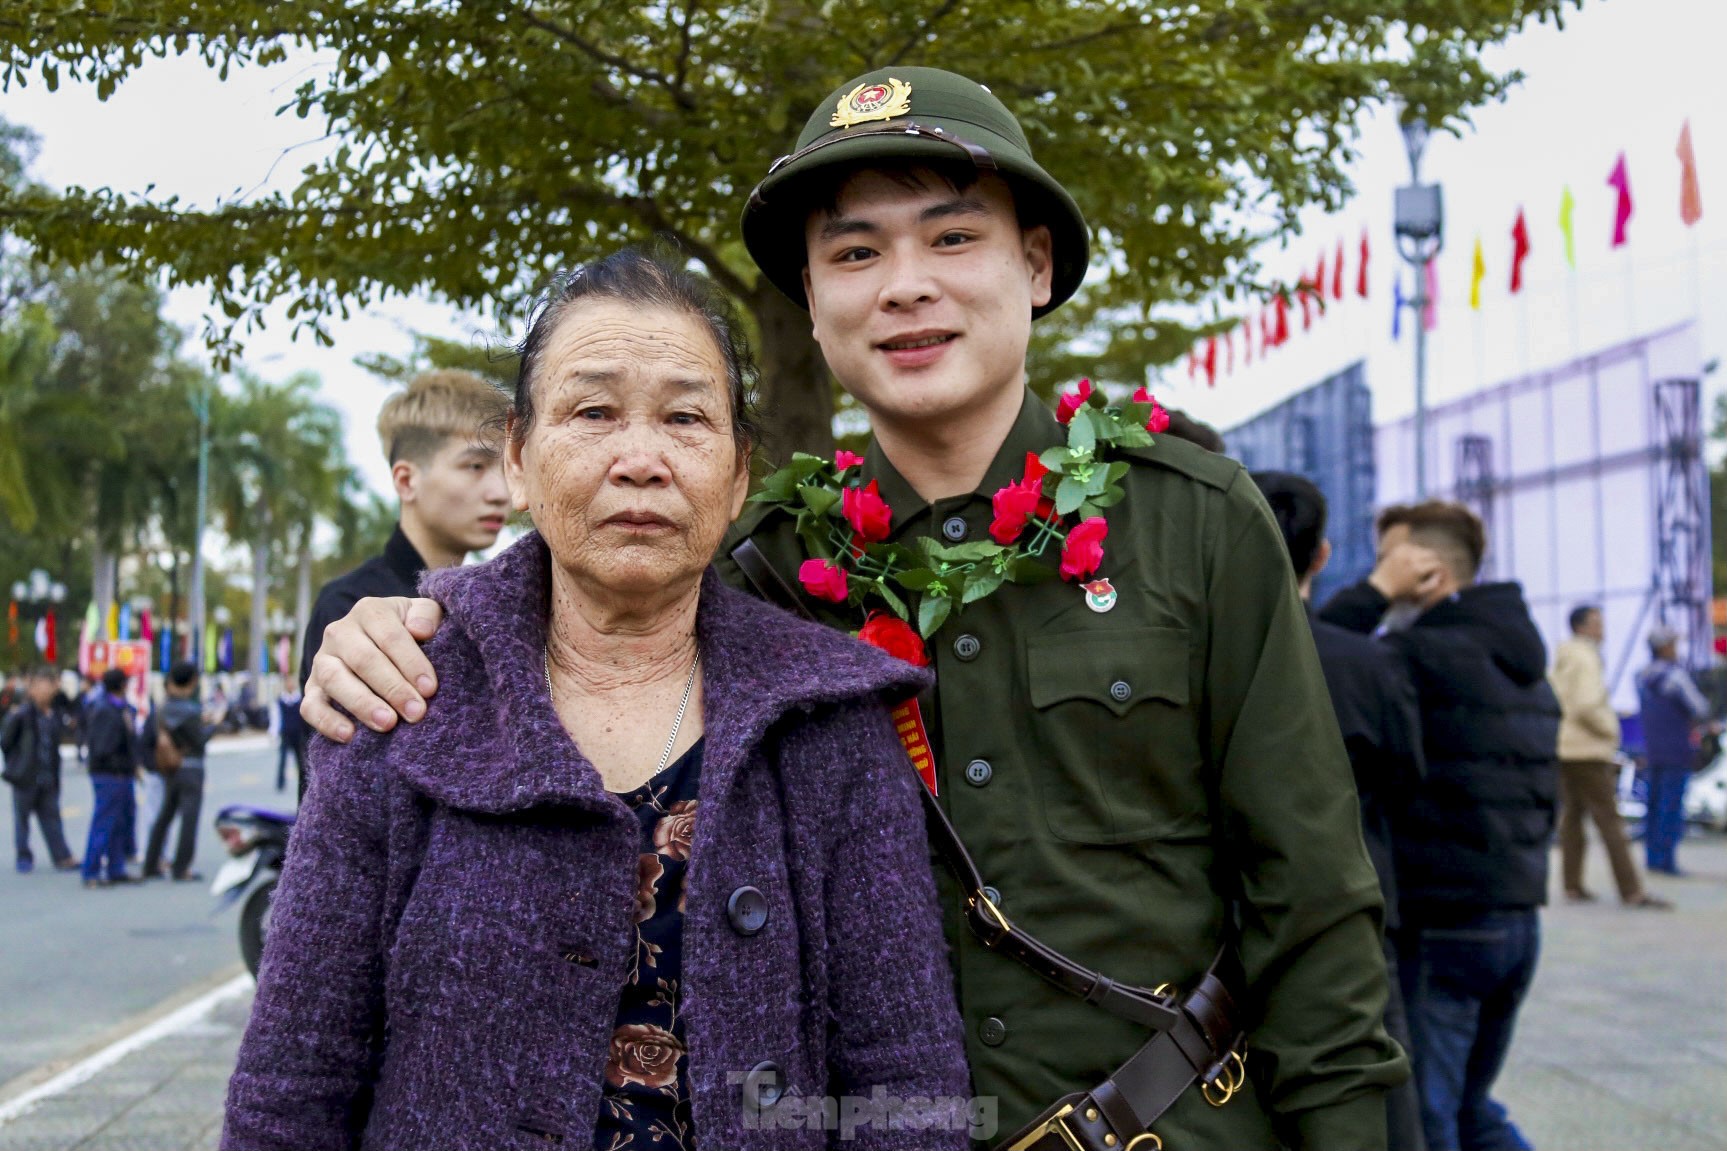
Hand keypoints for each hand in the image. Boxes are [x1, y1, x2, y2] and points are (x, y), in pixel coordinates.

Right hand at [301, 597, 445, 742]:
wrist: (379, 642)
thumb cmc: (408, 629)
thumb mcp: (422, 614)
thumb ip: (427, 615)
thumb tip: (421, 630)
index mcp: (369, 612)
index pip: (390, 637)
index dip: (411, 663)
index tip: (430, 689)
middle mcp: (340, 633)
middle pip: (364, 660)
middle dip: (392, 688)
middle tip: (415, 712)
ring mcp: (322, 660)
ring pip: (335, 680)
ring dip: (362, 704)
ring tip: (388, 724)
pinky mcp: (311, 688)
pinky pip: (310, 706)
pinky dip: (326, 721)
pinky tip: (349, 736)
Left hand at [1369, 541, 1445, 604]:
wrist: (1380, 587)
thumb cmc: (1401, 592)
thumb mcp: (1419, 592)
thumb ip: (1433, 584)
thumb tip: (1440, 575)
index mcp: (1418, 569)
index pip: (1436, 563)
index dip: (1439, 568)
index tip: (1437, 572)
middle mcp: (1411, 558)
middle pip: (1431, 553)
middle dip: (1434, 560)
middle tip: (1432, 567)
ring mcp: (1403, 552)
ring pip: (1421, 548)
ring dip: (1424, 555)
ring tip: (1421, 564)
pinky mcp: (1396, 550)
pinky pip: (1410, 546)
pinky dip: (1413, 550)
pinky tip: (1412, 558)